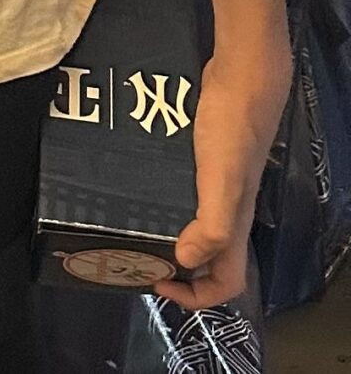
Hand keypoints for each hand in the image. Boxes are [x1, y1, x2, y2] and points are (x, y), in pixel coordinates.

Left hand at [156, 41, 292, 309]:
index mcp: (236, 223)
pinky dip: (164, 201)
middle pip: (212, 259)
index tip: (156, 286)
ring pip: (198, 226)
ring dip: (169, 235)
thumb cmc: (232, 128)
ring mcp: (219, 182)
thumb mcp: (223, 181)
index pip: (227, 282)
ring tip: (129, 228)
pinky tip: (136, 187)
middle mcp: (230, 209)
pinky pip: (186, 194)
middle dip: (178, 271)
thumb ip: (213, 225)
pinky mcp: (206, 157)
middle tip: (135, 260)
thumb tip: (184, 262)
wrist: (243, 76)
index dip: (196, 297)